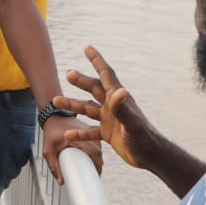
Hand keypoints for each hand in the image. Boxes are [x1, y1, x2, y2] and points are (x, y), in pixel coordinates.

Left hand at [40, 114, 103, 184]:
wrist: (54, 116)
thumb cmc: (51, 132)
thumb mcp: (48, 150)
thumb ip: (53, 166)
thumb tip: (62, 182)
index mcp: (79, 136)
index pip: (94, 152)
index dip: (97, 165)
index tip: (96, 176)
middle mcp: (88, 133)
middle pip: (99, 152)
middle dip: (98, 165)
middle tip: (94, 177)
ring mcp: (91, 131)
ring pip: (99, 148)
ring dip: (97, 159)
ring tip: (93, 171)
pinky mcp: (91, 131)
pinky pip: (97, 144)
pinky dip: (96, 153)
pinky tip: (93, 162)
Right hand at [55, 45, 156, 169]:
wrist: (150, 156)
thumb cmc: (144, 138)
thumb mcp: (132, 123)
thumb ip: (122, 108)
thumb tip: (118, 91)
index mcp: (119, 98)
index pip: (106, 75)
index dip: (97, 60)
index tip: (87, 48)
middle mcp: (113, 106)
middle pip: (94, 89)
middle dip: (81, 81)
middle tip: (68, 74)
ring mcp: (109, 119)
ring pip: (87, 108)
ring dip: (73, 104)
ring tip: (56, 101)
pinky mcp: (107, 133)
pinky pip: (89, 130)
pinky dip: (79, 132)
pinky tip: (68, 134)